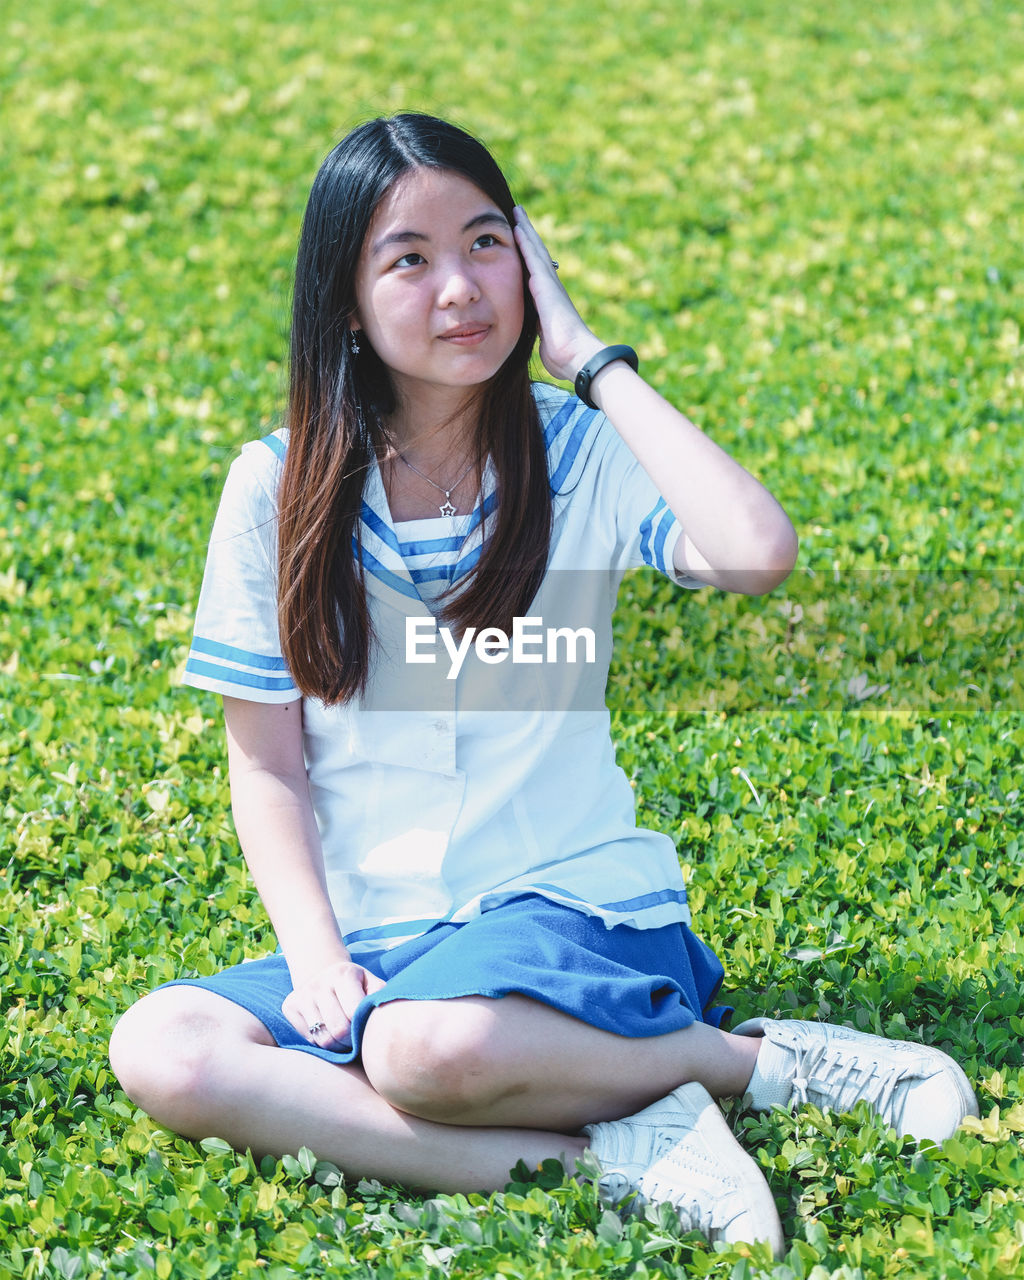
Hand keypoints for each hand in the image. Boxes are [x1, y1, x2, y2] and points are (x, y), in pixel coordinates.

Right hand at [282, 958, 386, 1049]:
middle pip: (338, 1031)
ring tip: (344, 1039)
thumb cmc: (356, 985)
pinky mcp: (289, 1006)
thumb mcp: (372, 984)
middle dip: (350, 1042)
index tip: (365, 1029)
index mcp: (344, 974)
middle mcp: (319, 982)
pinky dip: (321, 1044)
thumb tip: (389, 1019)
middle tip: (355, 1040)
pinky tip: (328, 1033)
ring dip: (336, 1046)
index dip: (362, 1029)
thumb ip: (381, 998)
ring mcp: (302, 994)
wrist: (324, 972)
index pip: (354, 1014)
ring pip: (322, 1039)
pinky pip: (308, 1039)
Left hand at [513, 207, 605, 382]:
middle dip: (526, 235)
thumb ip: (540, 332)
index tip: (518, 239)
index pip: (534, 272)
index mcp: (547, 301)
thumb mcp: (545, 341)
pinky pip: (533, 258)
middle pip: (536, 255)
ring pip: (535, 250)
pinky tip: (516, 227)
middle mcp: (550, 288)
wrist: (577, 357)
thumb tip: (539, 337)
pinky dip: (524, 242)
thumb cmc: (564, 356)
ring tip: (516, 211)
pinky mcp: (546, 285)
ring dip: (525, 230)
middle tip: (517, 215)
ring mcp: (550, 284)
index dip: (526, 254)